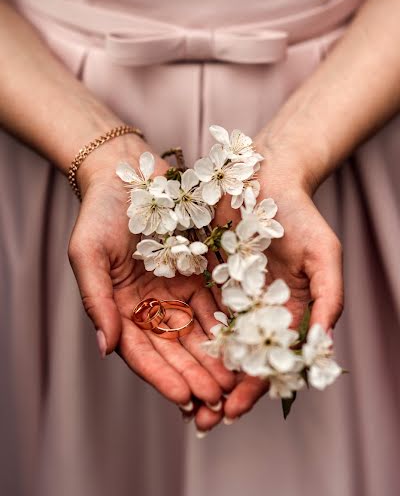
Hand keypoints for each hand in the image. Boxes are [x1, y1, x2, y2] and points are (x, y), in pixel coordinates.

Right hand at [68, 136, 234, 413]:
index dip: (162, 377)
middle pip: (175, 349)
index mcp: (121, 307)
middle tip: (220, 400)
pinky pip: (215, 302)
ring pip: (198, 332)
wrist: (127, 173)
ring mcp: (175, 289)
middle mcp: (150, 305)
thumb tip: (106, 348)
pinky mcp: (198, 272)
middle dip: (196, 376)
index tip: (184, 398)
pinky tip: (245, 340)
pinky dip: (227, 323)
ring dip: (216, 357)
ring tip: (237, 380)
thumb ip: (96, 299)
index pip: (142, 352)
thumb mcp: (88, 253)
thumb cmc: (99, 212)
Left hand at [194, 137, 343, 431]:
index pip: (267, 357)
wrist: (264, 175)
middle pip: (235, 358)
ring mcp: (227, 294)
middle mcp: (254, 308)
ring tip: (179, 399)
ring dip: (195, 370)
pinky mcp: (203, 276)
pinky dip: (179, 332)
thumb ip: (329, 297)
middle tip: (200, 420)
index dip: (253, 386)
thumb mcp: (323, 254)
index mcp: (284, 311)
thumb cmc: (300, 214)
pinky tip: (164, 352)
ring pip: (209, 340)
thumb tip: (323, 344)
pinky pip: (188, 307)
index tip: (233, 409)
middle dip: (218, 389)